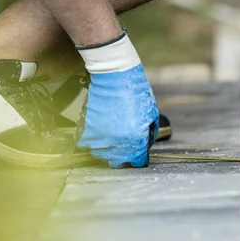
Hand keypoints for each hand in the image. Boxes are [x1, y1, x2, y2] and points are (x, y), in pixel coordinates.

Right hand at [76, 30, 158, 167]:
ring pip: (101, 155)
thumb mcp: (151, 115)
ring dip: (106, 150)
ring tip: (111, 139)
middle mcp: (119, 142)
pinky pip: (87, 143)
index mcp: (137, 140)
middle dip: (123, 158)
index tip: (138, 156)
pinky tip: (100, 133)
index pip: (138, 161)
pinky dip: (93, 140)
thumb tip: (145, 144)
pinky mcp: (88, 129)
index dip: (139, 159)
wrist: (115, 77)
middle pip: (118, 163)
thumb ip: (149, 133)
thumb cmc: (136, 93)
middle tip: (124, 149)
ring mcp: (102, 136)